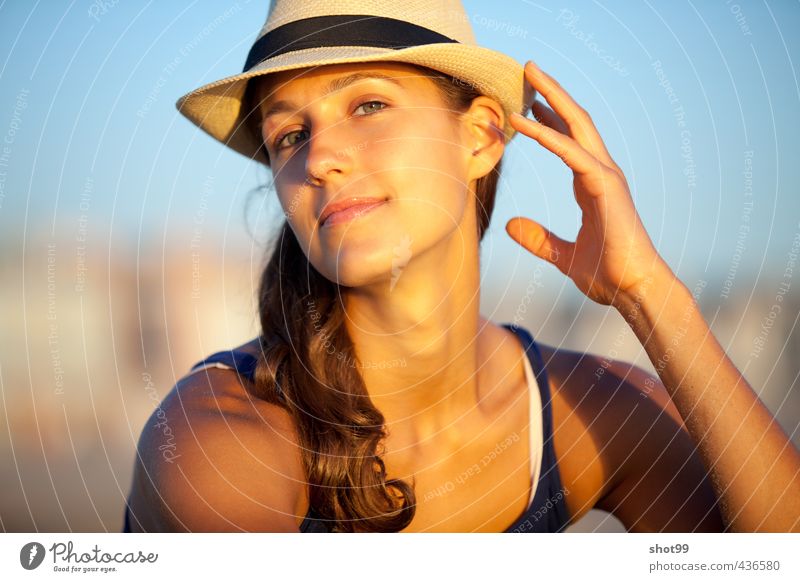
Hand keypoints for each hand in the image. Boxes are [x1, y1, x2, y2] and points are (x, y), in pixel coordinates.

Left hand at [506, 60, 670, 308]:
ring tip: (527, 73)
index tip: (526, 106)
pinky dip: (547, 135)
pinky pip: (572, 153)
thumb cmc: (607, 274)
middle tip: (527, 69)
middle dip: (551, 93)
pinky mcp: (605, 186)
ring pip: (576, 126)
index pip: (567, 142)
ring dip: (551, 97)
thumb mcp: (561, 255)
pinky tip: (524, 120)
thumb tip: (510, 226)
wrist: (633, 290)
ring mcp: (605, 176)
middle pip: (574, 122)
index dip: (547, 122)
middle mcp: (600, 173)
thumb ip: (538, 239)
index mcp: (592, 185)